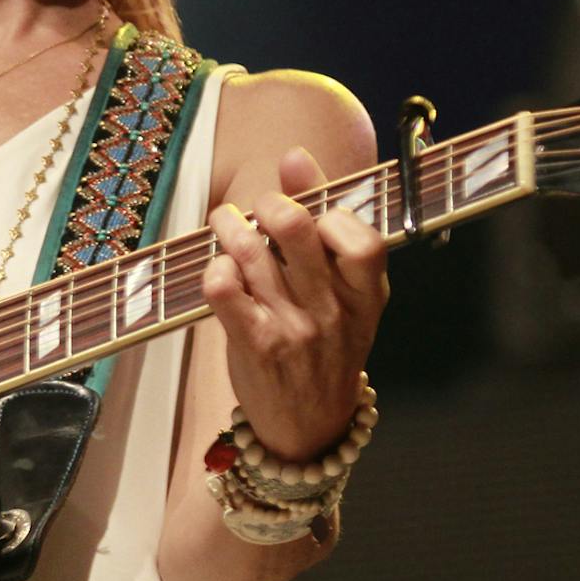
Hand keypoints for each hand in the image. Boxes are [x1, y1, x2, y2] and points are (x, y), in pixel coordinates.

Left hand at [203, 146, 389, 460]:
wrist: (309, 424)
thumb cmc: (325, 345)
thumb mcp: (343, 292)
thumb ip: (324, 222)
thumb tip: (295, 156)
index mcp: (366, 294)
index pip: (361, 238)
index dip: (330, 209)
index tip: (309, 204)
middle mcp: (333, 311)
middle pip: (298, 229)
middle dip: (269, 203)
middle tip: (258, 208)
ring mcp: (293, 329)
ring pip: (250, 252)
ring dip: (229, 225)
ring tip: (225, 222)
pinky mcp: (254, 345)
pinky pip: (224, 290)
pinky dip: (214, 267)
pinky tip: (219, 268)